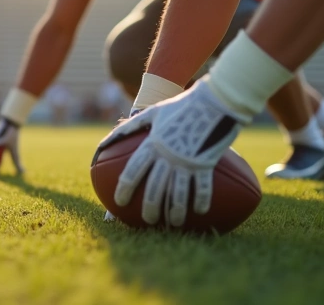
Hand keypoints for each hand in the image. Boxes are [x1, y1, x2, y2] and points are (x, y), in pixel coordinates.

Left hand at [94, 76, 247, 226]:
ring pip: (178, 192)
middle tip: (147, 220)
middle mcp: (168, 155)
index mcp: (153, 143)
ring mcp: (187, 160)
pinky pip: (202, 187)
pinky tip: (200, 212)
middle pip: (155, 187)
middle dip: (150, 207)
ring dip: (175, 211)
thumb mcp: (153, 112)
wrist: (213, 100)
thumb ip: (131, 127)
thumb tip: (110, 138)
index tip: (120, 202)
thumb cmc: (180, 105)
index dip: (125, 187)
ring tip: (174, 223)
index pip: (133, 170)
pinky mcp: (206, 162)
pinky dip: (201, 200)